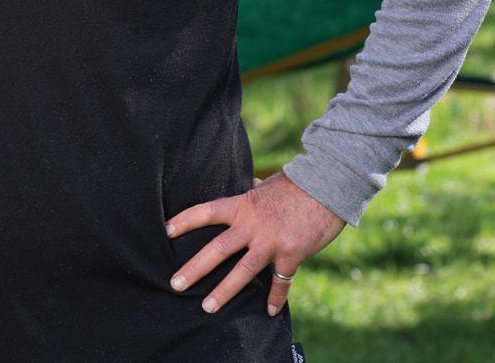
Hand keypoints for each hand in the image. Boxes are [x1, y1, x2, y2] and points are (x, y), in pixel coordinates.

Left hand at [165, 172, 345, 317]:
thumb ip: (255, 190)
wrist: (329, 185)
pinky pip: (281, 281)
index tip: (165, 231)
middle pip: (217, 248)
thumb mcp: (268, 184)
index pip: (207, 211)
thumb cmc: (297, 183)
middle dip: (194, 268)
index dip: (185, 221)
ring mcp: (272, 241)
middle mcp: (253, 224)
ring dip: (224, 291)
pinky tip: (270, 311)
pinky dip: (276, 297)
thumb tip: (248, 181)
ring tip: (208, 307)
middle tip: (175, 284)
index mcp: (244, 204)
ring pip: (242, 271)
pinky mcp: (292, 253)